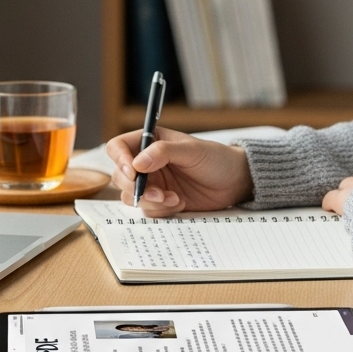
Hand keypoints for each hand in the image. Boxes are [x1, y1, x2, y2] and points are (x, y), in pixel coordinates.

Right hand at [106, 127, 252, 216]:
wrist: (233, 182)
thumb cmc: (215, 158)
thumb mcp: (191, 150)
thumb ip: (163, 152)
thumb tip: (137, 163)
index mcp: (150, 141)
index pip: (119, 147)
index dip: (120, 159)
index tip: (133, 172)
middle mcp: (146, 162)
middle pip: (120, 175)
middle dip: (136, 187)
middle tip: (157, 193)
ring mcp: (152, 183)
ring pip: (130, 196)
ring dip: (149, 201)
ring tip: (173, 198)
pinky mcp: (160, 201)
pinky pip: (147, 209)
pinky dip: (161, 209)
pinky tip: (180, 202)